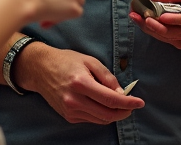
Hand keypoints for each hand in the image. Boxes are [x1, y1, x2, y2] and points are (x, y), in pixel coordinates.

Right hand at [14, 44, 144, 124]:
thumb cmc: (66, 61)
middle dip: (124, 112)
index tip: (140, 102)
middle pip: (107, 114)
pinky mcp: (68, 116)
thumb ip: (107, 76)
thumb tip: (121, 92)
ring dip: (114, 114)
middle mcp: (74, 100)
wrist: (40, 69)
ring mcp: (70, 111)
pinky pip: (91, 119)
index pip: (111, 100)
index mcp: (81, 83)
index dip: (128, 102)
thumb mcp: (89, 61)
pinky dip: (101, 114)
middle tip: (132, 105)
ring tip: (120, 104)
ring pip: (100, 119)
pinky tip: (104, 105)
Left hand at [129, 0, 180, 49]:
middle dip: (150, 24)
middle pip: (170, 32)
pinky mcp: (180, 43)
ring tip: (134, 16)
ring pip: (164, 36)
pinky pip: (163, 38)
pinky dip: (151, 30)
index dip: (172, 19)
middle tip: (135, 14)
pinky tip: (141, 21)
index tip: (156, 16)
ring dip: (147, 27)